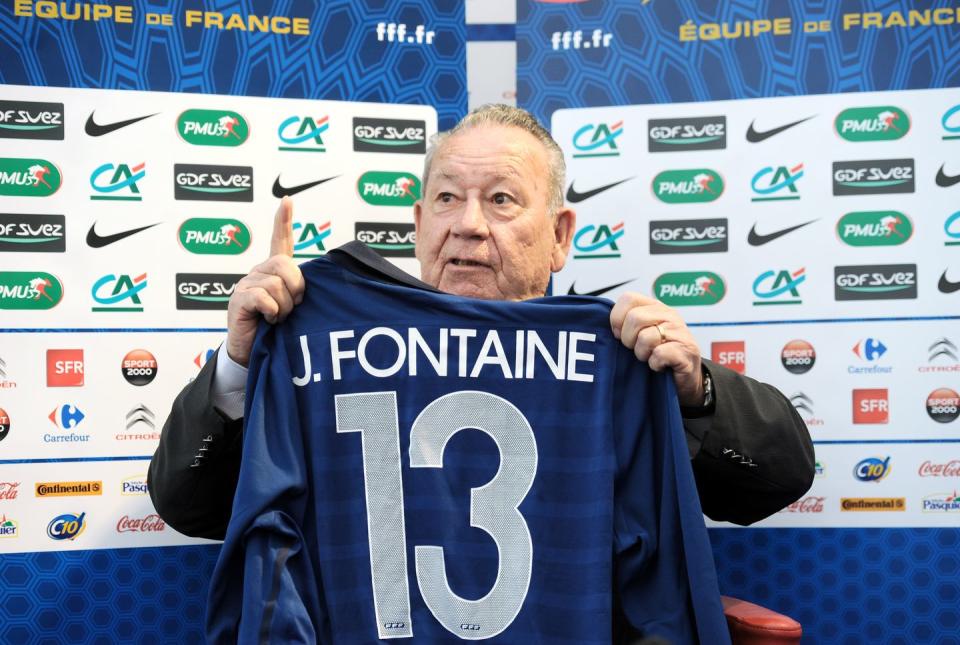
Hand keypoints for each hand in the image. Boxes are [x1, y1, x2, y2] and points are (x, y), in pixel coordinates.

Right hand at [225, 197, 305, 365]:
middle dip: (296, 287)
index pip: (279, 241)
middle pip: (285, 264)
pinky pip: (263, 297)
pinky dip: (272, 311)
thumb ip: (299, 291)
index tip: (287, 201)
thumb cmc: (276, 332)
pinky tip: (268, 320)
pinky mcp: (238, 299)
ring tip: (278, 319)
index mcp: (274, 272)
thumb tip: (308, 285)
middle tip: (292, 307)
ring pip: (276, 283)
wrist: (253, 354)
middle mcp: (258, 273)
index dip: (282, 221)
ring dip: (284, 306)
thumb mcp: (292, 308)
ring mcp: (246, 284)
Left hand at [609, 292, 704, 406]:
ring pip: (646, 337)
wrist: (684, 379)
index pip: (628, 298)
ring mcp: (680, 332)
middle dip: (628, 340)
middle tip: (635, 350)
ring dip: (642, 354)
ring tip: (649, 358)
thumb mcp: (641, 334)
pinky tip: (659, 366)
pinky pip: (659, 354)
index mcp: (655, 307)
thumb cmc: (657, 355)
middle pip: (634, 318)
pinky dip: (655, 364)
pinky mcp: (686, 351)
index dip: (617, 319)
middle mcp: (669, 315)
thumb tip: (602, 324)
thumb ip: (625, 324)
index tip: (618, 335)